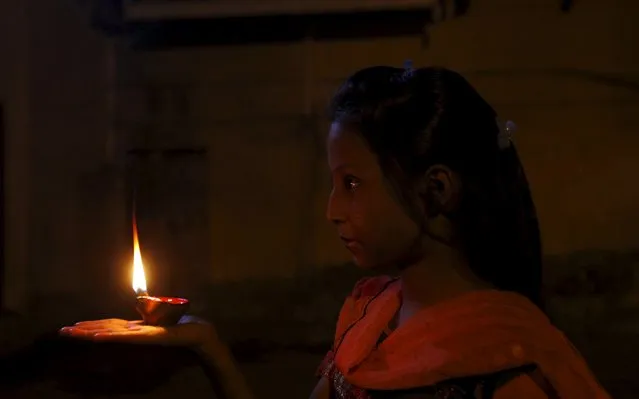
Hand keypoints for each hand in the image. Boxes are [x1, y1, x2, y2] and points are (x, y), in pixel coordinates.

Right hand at [59, 317, 217, 347]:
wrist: (199, 333)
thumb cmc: (182, 324)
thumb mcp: (160, 314)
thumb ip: (147, 311)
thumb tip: (138, 299)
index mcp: (136, 328)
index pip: (110, 325)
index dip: (92, 324)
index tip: (73, 324)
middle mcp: (136, 333)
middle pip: (105, 330)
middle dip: (83, 331)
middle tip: (62, 331)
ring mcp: (142, 335)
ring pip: (112, 334)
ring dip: (91, 333)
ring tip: (73, 333)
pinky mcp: (151, 335)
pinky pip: (129, 336)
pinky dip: (112, 336)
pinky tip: (98, 336)